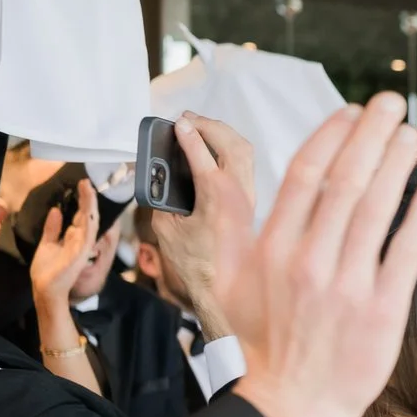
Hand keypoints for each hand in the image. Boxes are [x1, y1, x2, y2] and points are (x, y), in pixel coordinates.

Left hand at [28, 180, 99, 307]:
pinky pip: (88, 233)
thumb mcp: (47, 243)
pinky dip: (89, 220)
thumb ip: (52, 228)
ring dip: (90, 205)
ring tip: (89, 188)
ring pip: (90, 221)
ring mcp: (83, 245)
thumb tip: (55, 210)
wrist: (45, 289)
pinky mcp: (81, 252)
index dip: (82, 200)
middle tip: (87, 181)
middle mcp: (80, 239)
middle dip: (88, 198)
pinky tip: (88, 209)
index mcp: (72, 237)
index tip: (82, 185)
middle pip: (87, 215)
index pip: (80, 215)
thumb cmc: (46, 271)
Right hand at [151, 112, 258, 335]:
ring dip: (223, 133)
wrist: (224, 296)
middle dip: (208, 125)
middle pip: (232, 144)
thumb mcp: (167, 230)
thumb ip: (163, 198)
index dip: (188, 135)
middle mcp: (240, 195)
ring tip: (200, 126)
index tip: (177, 123)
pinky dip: (232, 147)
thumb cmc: (194, 266)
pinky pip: (247, 164)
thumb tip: (164, 175)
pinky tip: (218, 145)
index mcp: (217, 199)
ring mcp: (250, 198)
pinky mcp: (253, 202)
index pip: (203, 156)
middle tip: (186, 120)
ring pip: (245, 151)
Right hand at [220, 93, 416, 416]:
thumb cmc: (263, 340)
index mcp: (273, 247)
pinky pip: (405, 253)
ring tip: (413, 134)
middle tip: (393, 103)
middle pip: (346, 181)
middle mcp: (309, 260)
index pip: (306, 175)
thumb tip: (214, 170)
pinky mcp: (382, 312)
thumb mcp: (227, 277)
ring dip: (397, 164)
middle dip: (371, 134)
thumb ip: (228, 220)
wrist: (289, 404)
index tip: (352, 111)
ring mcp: (346, 285)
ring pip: (377, 209)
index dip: (333, 136)